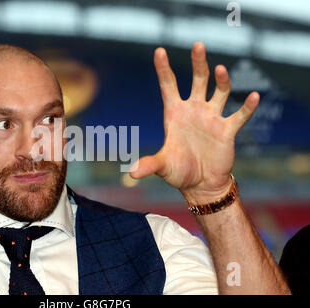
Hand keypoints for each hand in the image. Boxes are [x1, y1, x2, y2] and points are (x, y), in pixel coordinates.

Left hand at [130, 42, 259, 203]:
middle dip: (198, 63)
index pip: (168, 85)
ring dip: (221, 80)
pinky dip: (248, 107)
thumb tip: (132, 173)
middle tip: (198, 45)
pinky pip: (239, 116)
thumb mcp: (163, 166)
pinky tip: (254, 96)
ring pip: (219, 92)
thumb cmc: (179, 172)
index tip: (159, 50)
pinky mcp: (227, 130)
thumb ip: (150, 165)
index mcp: (174, 113)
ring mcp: (212, 118)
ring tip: (219, 70)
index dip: (163, 68)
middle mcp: (194, 110)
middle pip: (198, 80)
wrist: (200, 184)